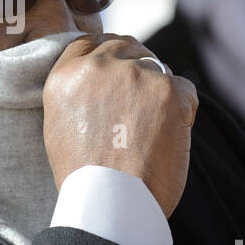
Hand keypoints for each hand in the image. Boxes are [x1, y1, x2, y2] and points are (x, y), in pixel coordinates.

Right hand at [43, 34, 197, 216]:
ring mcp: (135, 75)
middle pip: (126, 45)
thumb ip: (78, 92)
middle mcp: (98, 67)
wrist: (112, 202)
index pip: (90, 42)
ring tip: (153, 130)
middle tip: (143, 99)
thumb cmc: (86, 176)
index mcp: (66, 75)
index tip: (117, 68)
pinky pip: (184, 88)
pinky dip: (183, 110)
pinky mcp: (168, 89)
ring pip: (157, 67)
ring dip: (158, 91)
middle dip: (136, 65)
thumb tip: (104, 82)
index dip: (107, 53)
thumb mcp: (60, 125)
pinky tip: (169, 136)